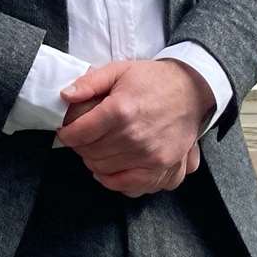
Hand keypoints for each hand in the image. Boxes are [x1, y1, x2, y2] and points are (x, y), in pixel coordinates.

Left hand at [56, 58, 213, 197]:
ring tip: (97, 149)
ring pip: (105, 170)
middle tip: (83, 138)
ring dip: (95, 161)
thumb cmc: (153, 80)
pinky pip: (129, 186)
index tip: (66, 131)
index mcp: (121, 110)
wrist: (191, 90)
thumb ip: (90, 82)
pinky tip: (110, 169)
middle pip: (91, 153)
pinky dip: (114, 181)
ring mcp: (150, 156)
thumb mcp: (119, 70)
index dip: (68, 133)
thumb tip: (65, 96)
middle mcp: (135, 137)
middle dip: (80, 146)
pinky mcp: (163, 168)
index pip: (80, 133)